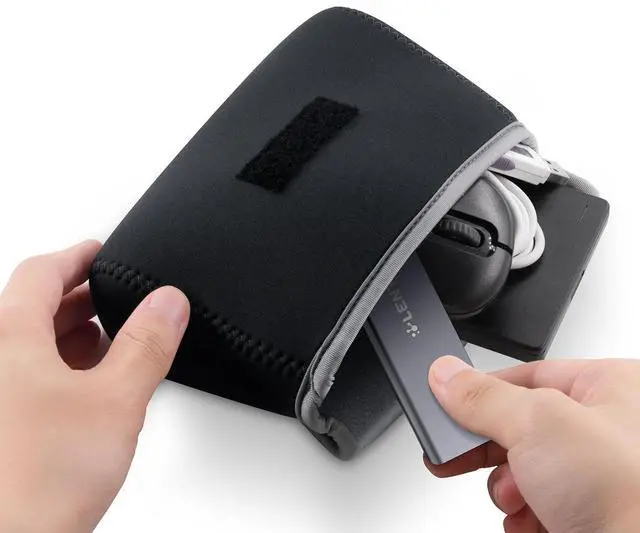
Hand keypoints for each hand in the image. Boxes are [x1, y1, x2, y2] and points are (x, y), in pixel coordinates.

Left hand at [0, 241, 189, 532]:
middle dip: (82, 302)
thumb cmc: (30, 486)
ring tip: (111, 348)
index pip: (41, 272)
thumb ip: (146, 345)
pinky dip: (59, 372)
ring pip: (28, 347)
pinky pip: (25, 380)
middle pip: (33, 309)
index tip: (101, 252)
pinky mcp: (1, 426)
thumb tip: (168, 304)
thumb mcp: (114, 400)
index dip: (78, 257)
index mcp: (8, 337)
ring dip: (72, 339)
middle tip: (117, 301)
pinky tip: (88, 393)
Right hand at [426, 356, 639, 532]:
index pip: (526, 375)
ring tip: (518, 500)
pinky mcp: (590, 512)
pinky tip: (529, 522)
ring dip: (509, 488)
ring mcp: (598, 475)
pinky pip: (538, 504)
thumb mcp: (539, 425)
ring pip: (525, 469)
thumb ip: (484, 397)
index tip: (445, 402)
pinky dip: (525, 516)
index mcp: (609, 387)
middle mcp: (606, 428)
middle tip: (455, 455)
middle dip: (491, 448)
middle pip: (520, 425)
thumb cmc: (631, 493)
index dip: (482, 390)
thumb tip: (445, 375)